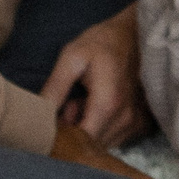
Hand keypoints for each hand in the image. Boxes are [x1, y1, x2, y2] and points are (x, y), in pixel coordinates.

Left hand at [38, 3, 152, 149]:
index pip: (81, 140)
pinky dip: (101, 128)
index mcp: (107, 104)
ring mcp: (135, 123)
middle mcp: (125, 119)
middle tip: (68, 104)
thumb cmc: (101, 43)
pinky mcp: (140, 124)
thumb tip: (38, 114)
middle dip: (74, 131)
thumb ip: (55, 88)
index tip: (52, 124)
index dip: (63, 137)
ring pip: (101, 143)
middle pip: (90, 144)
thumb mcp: (72, 57)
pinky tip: (97, 108)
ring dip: (87, 129)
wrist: (134, 34)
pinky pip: (114, 138)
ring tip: (82, 102)